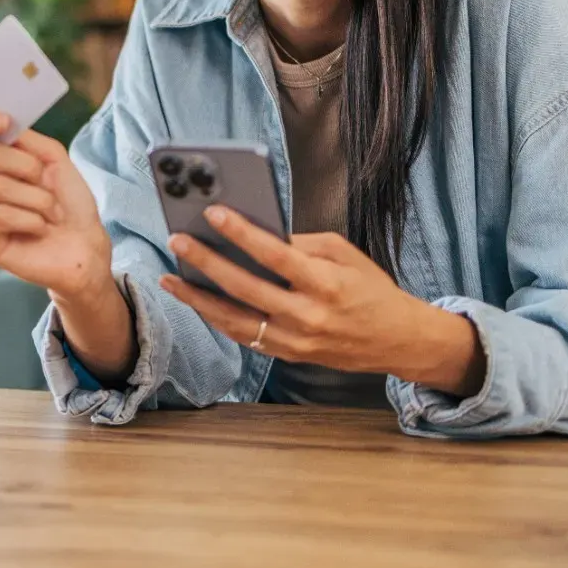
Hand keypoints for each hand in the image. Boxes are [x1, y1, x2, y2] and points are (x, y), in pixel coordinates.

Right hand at [0, 111, 112, 301]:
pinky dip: (31, 219)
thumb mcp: (53, 157)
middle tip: (47, 183)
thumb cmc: (68, 201)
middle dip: (28, 165)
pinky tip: (39, 228)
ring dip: (38, 198)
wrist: (84, 243)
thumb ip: (24, 137)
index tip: (4, 122)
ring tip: (49, 212)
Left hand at [160, 205, 485, 397]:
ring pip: (234, 320)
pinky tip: (198, 301)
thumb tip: (260, 233)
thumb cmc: (372, 289)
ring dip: (198, 298)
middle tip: (179, 241)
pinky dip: (218, 318)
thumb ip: (303, 244)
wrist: (396, 339)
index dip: (242, 232)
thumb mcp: (345, 254)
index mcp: (325, 283)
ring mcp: (295, 340)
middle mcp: (307, 315)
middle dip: (207, 262)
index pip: (275, 254)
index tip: (214, 212)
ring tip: (171, 278)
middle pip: (245, 287)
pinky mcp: (288, 355)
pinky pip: (244, 336)